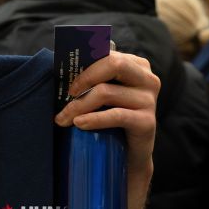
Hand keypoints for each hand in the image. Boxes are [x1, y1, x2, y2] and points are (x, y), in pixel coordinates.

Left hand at [54, 51, 159, 174]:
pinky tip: (79, 124)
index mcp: (136, 65)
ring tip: (62, 119)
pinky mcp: (147, 122)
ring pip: (106, 92)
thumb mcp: (101, 94)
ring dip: (78, 106)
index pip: (108, 54)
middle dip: (85, 78)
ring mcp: (149, 100)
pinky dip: (94, 119)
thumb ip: (91, 78)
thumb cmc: (109, 118)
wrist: (128, 154)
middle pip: (114, 64)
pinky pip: (116, 115)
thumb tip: (59, 65)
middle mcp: (147, 79)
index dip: (85, 64)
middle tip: (67, 94)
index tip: (67, 77)